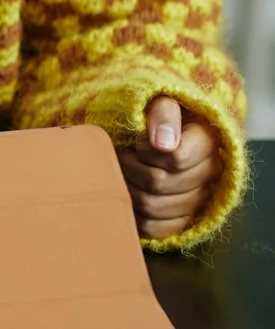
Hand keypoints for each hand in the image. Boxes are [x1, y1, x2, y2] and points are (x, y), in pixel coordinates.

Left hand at [117, 97, 220, 240]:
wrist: (151, 130)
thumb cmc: (153, 112)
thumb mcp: (159, 100)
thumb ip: (163, 114)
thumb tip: (163, 144)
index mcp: (208, 141)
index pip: (176, 158)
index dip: (146, 151)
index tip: (136, 142)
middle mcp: (209, 172)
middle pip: (159, 183)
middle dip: (129, 168)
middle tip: (119, 156)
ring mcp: (197, 197)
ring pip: (154, 206)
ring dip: (126, 188)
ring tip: (120, 172)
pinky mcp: (182, 217)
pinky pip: (156, 227)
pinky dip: (134, 215)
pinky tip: (126, 197)